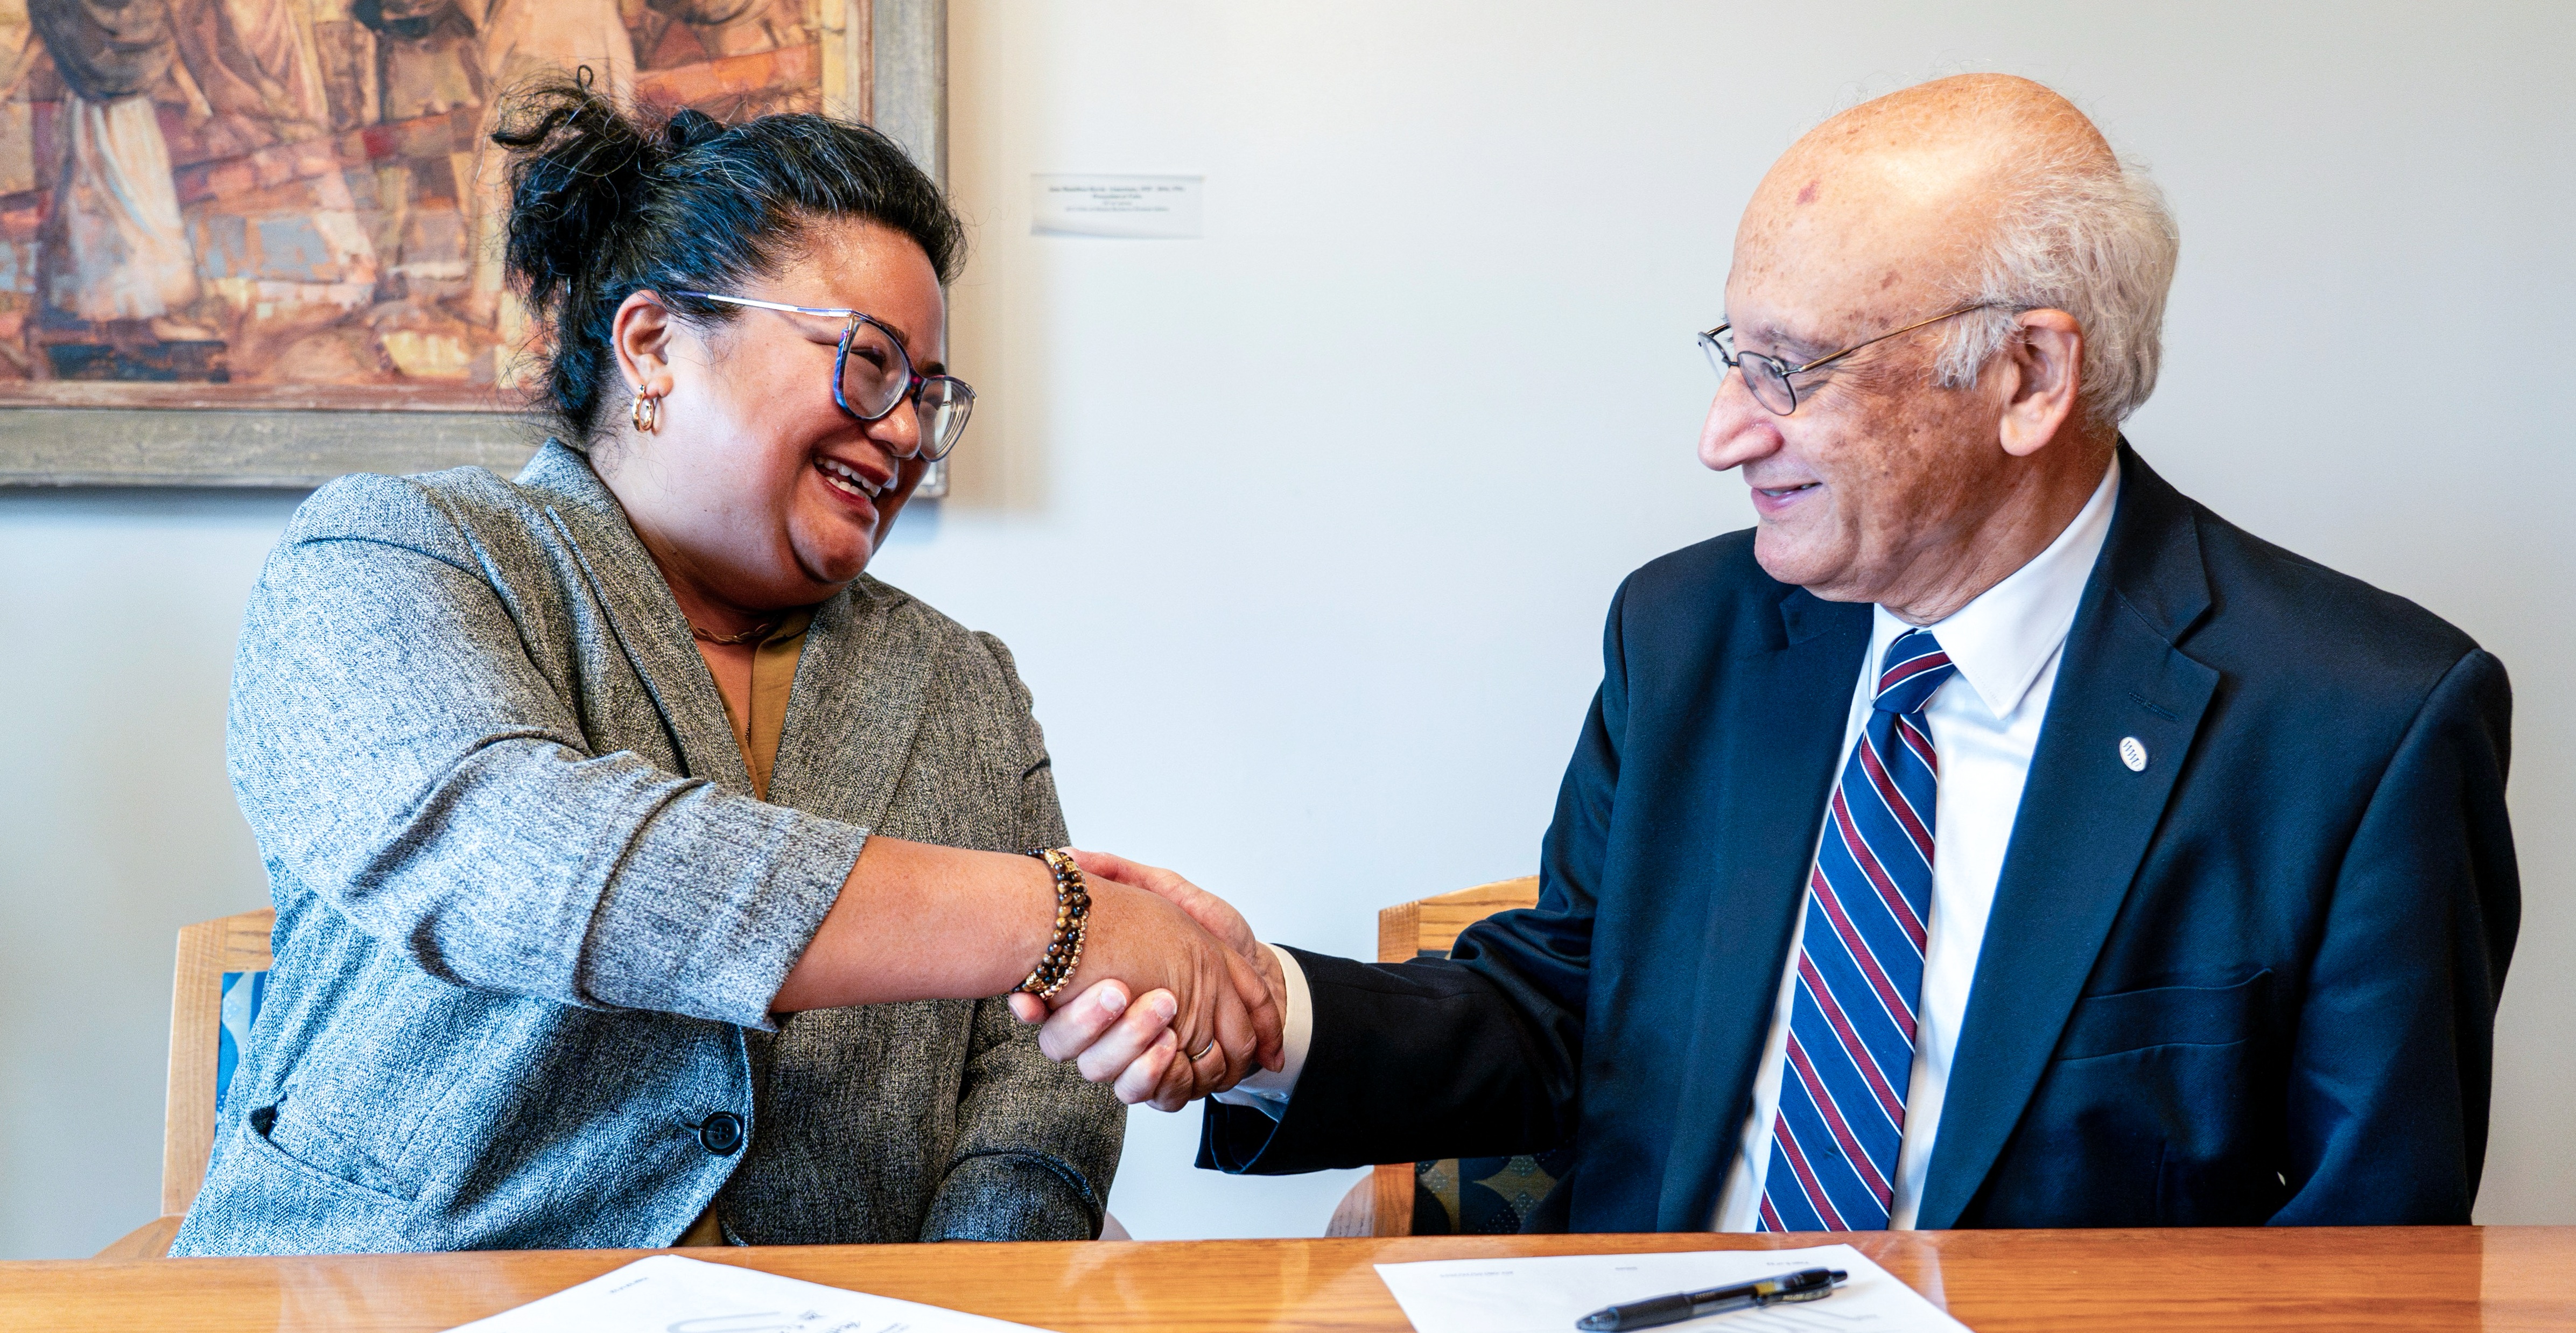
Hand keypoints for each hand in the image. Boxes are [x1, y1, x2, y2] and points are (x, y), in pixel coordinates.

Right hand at [1011, 852, 1285, 1109]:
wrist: (1262, 971)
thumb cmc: (1210, 935)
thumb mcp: (1170, 894)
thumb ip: (1123, 876)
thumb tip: (1071, 857)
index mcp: (1094, 992)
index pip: (1042, 1008)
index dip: (1029, 1007)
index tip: (1029, 1000)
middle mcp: (1107, 1033)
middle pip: (1068, 1049)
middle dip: (1088, 1023)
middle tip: (1118, 991)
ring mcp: (1138, 1060)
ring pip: (1108, 1076)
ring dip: (1128, 1046)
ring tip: (1158, 1017)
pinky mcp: (1175, 1082)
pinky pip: (1155, 1096)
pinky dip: (1159, 1075)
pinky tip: (1170, 1047)